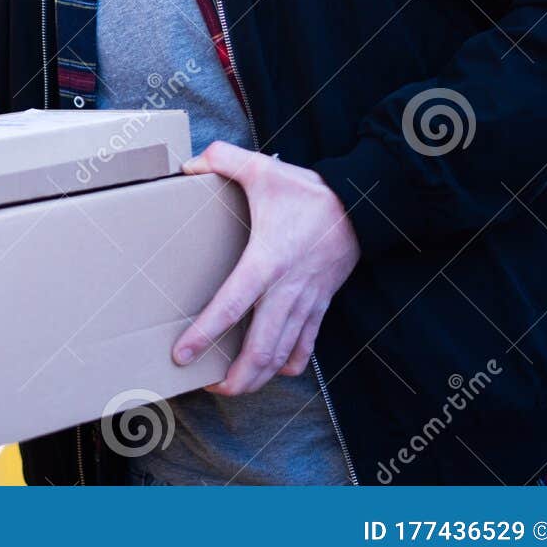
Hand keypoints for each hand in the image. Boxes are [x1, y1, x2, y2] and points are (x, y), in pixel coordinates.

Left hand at [172, 141, 360, 395]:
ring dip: (257, 377)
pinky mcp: (321, 305)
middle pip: (260, 349)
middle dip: (234, 377)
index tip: (182, 354)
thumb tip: (188, 163)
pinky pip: (306, 346)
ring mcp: (307, 302)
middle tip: (206, 386)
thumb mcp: (263, 167)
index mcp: (267, 260)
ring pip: (282, 355)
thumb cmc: (309, 191)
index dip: (205, 333)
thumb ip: (222, 159)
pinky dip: (288, 365)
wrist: (364, 205)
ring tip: (231, 386)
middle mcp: (287, 289)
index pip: (232, 305)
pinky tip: (272, 371)